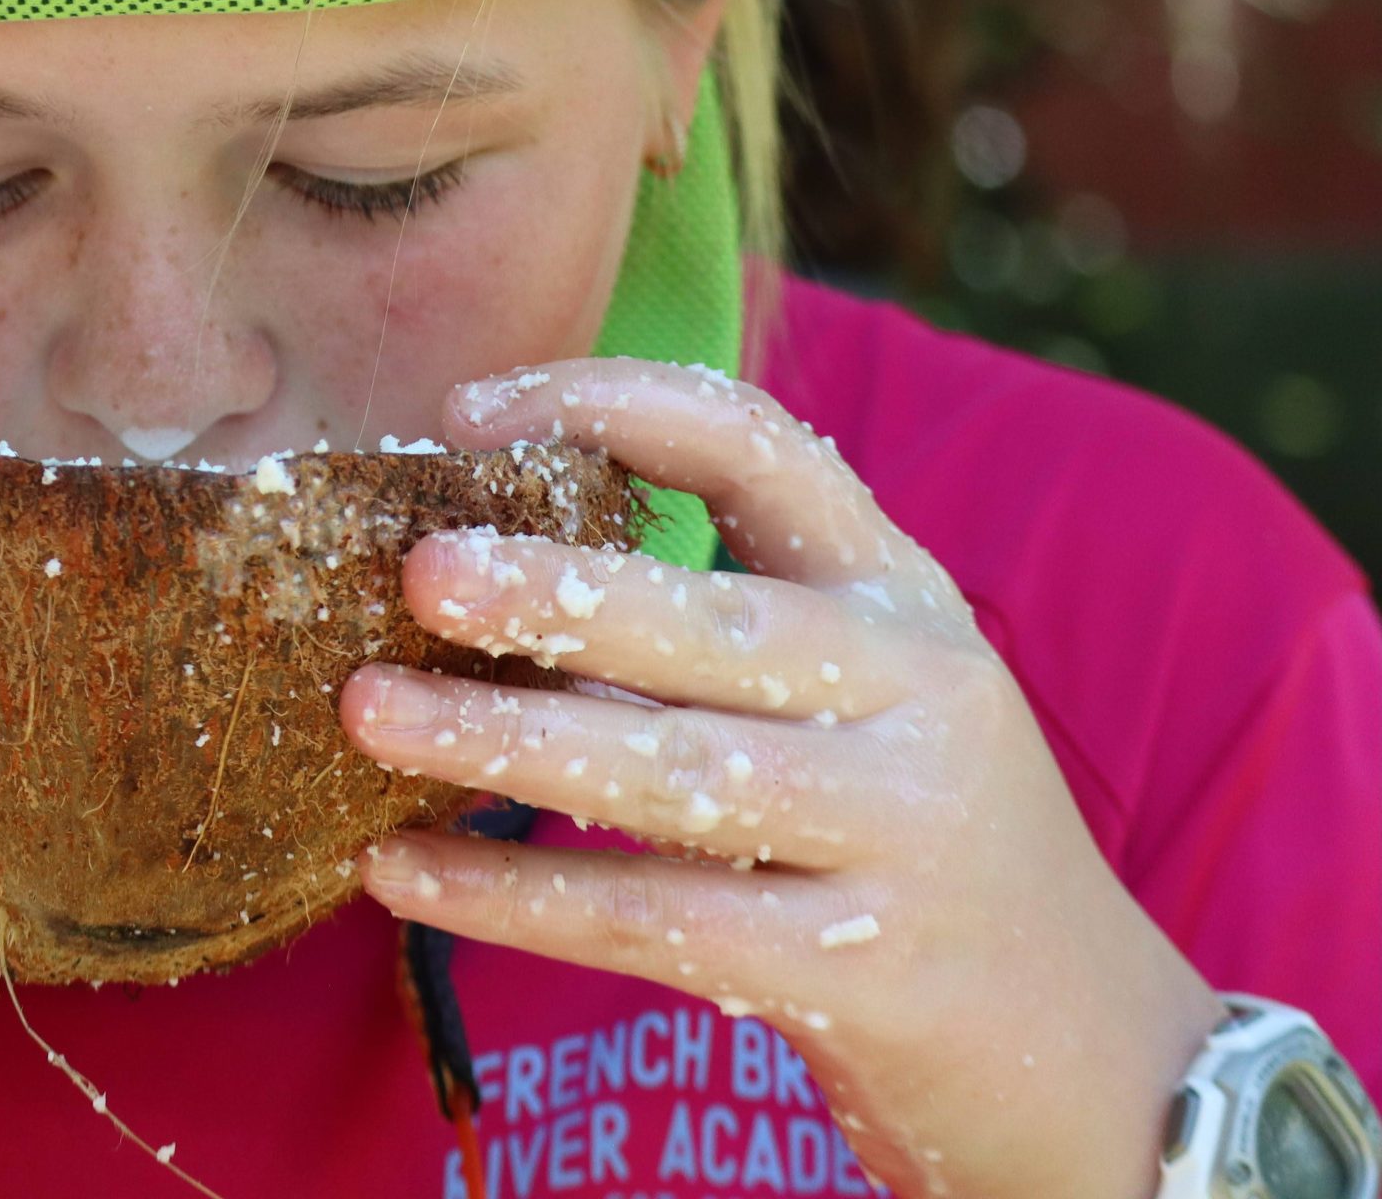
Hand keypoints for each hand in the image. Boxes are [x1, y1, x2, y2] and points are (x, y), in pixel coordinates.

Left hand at [339, 358, 1222, 1198]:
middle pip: (714, 623)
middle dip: (551, 593)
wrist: (1102, 1061)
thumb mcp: (872, 700)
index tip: (470, 413)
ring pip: (671, 774)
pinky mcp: (861, 972)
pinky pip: (650, 919)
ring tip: (366, 712)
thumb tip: (485, 564)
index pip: (763, 449)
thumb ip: (726, 628)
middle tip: (416, 570)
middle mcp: (916, 696)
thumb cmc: (921, 845)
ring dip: (501, 740)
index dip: (614, 407)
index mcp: (904, 598)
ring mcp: (900, 837)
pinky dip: (511, 895)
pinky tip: (398, 869)